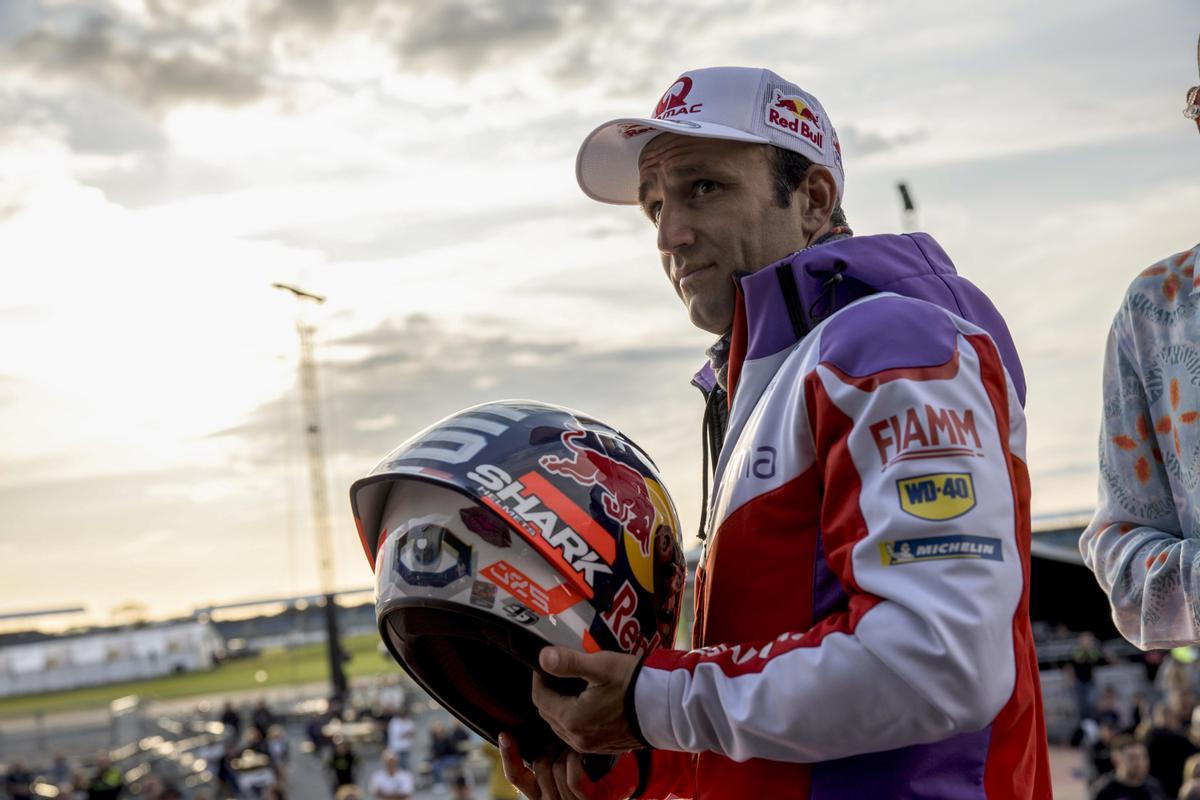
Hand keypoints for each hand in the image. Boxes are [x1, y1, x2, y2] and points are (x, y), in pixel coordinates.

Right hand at [498, 733, 638, 799]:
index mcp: (542, 791)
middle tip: (563, 738)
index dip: (508, 755)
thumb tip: (518, 726)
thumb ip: (542, 750)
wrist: (628, 775)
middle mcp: (553, 799)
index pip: (516, 776)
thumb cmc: (593, 763)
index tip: (505, 734)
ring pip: (554, 768)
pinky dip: (576, 762)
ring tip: (576, 747)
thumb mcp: (561, 756)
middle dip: (551, 748)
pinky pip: (572, 776)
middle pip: (538, 767)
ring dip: (567, 752)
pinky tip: (580, 755)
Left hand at [532, 646, 642, 754]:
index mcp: (572, 719)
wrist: (667, 707)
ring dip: (561, 707)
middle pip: (549, 714)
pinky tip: (587, 703)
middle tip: (558, 673)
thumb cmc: (634, 684)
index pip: (540, 699)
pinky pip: (578, 735)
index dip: (539, 679)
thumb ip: (569, 662)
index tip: (545, 665)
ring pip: (562, 726)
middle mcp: (577, 739)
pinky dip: (575, 719)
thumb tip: (542, 657)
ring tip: (572, 687)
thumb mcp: (601, 666)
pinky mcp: (603, 748)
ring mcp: (591, 747)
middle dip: (549, 693)